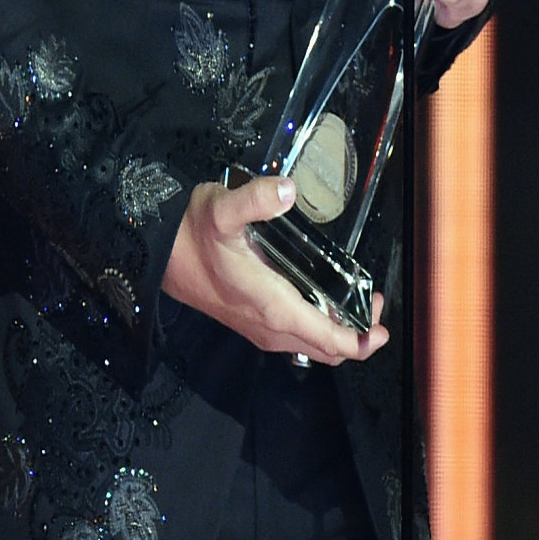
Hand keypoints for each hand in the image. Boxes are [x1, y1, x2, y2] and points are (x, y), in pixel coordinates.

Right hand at [161, 176, 388, 363]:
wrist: (156, 253)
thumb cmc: (192, 232)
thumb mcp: (223, 208)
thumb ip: (256, 199)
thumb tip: (288, 190)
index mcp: (272, 307)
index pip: (329, 340)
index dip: (362, 340)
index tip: (382, 323)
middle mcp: (269, 327)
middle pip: (326, 349)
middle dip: (357, 334)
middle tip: (374, 302)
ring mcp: (259, 328)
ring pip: (310, 345)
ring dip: (337, 330)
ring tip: (356, 299)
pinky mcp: (251, 322)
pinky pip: (295, 336)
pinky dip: (317, 326)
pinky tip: (321, 297)